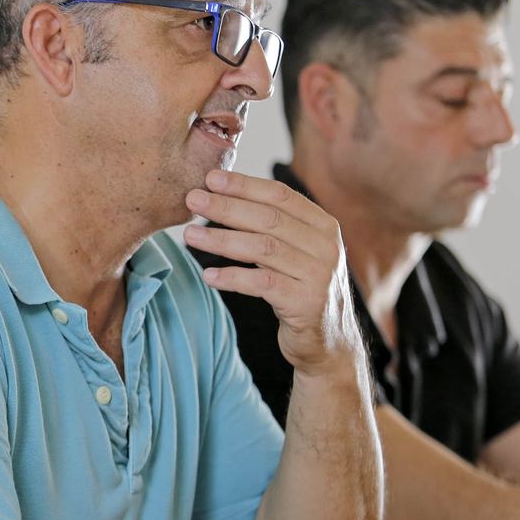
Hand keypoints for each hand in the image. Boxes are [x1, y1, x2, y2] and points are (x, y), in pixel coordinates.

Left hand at [184, 169, 364, 375]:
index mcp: (324, 225)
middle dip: (227, 207)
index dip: (244, 185)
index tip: (211, 179)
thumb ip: (275, 226)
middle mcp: (325, 246)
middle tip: (192, 199)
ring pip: (263, 249)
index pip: (280, 196)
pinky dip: (232, 277)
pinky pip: (262, 284)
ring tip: (190, 235)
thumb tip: (225, 194)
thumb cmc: (302, 289)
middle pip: (269, 219)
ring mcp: (318, 275)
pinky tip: (208, 275)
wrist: (330, 341)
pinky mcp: (305, 303)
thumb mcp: (298, 251)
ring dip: (222, 240)